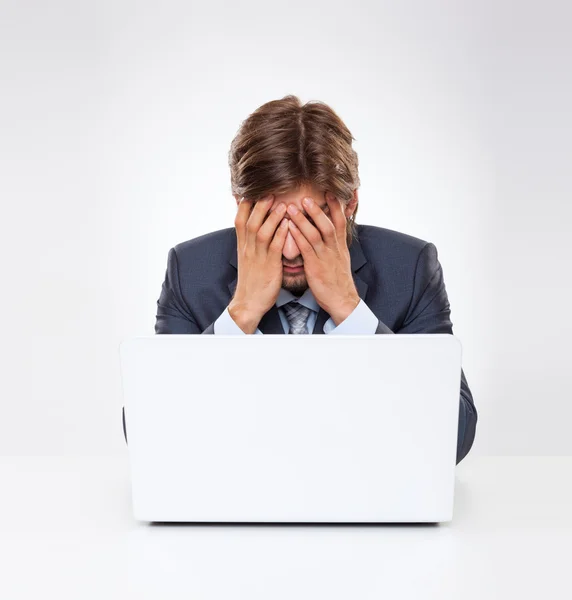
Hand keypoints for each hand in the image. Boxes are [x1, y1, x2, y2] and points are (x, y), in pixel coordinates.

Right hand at [229, 195, 288, 332]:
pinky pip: (274, 247)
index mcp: (242, 245)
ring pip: (262, 232)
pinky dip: (281, 235)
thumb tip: (255, 224)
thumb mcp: (248, 256)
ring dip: (272, 217)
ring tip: (282, 204)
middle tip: (270, 190)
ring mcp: (258, 257)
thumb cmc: (252, 279)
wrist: (249, 302)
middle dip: (260, 205)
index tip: (252, 189)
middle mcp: (248, 248)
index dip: (245, 203)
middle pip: (250, 221)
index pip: (239, 219)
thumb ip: (251, 240)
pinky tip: (288, 225)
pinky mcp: (269, 266)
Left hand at [286, 192, 359, 325]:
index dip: (336, 206)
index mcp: (341, 246)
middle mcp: (334, 248)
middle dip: (317, 210)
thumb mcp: (340, 259)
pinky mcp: (316, 267)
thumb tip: (328, 233)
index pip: (341, 221)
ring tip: (291, 207)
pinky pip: (306, 249)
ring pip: (315, 234)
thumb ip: (333, 244)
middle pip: (328, 224)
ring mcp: (325, 257)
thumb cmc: (337, 280)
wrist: (341, 300)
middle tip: (305, 196)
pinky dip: (297, 236)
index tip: (329, 191)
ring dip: (303, 220)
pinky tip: (288, 228)